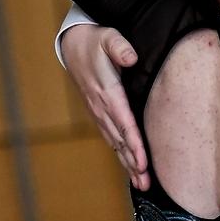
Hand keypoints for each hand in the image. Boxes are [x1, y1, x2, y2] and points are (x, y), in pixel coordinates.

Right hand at [62, 23, 149, 189]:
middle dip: (133, 161)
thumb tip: (131, 57)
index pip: (123, 121)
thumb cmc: (95, 41)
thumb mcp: (108, 37)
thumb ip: (119, 46)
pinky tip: (131, 168)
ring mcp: (99, 113)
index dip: (133, 142)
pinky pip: (112, 138)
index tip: (142, 160)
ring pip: (116, 143)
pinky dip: (122, 155)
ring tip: (141, 183)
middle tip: (145, 182)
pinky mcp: (100, 115)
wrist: (73, 45)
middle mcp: (102, 106)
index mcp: (107, 91)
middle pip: (120, 139)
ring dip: (128, 163)